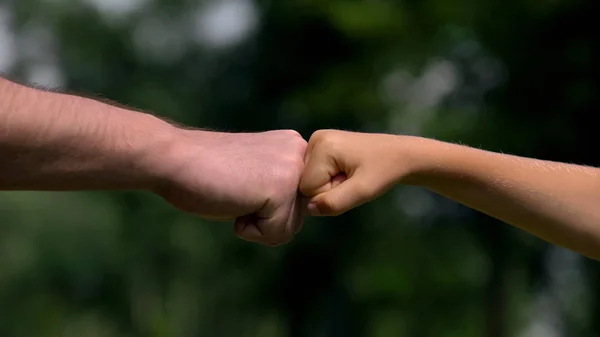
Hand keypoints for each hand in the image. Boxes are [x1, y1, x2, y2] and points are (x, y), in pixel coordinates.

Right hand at [153, 129, 306, 245]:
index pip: (299, 202)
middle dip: (265, 218)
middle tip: (236, 190)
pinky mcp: (281, 189)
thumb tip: (305, 211)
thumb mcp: (256, 174)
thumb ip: (282, 186)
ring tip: (236, 194)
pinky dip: (249, 230)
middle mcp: (300, 153)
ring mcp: (293, 169)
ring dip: (258, 224)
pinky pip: (276, 234)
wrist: (173, 159)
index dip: (267, 208)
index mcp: (295, 146)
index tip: (242, 184)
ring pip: (289, 228)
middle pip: (298, 217)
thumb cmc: (206, 172)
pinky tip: (234, 201)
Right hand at [300, 130, 415, 215]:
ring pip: (310, 178)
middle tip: (352, 180)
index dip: (328, 194)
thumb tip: (308, 209)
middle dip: (328, 188)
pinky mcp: (322, 144)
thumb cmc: (385, 172)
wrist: (403, 155)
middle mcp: (315, 139)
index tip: (350, 184)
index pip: (307, 188)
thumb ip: (333, 203)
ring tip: (351, 175)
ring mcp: (318, 140)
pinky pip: (315, 172)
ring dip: (330, 184)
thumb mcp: (362, 192)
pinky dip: (330, 178)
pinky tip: (346, 172)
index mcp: (322, 145)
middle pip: (306, 182)